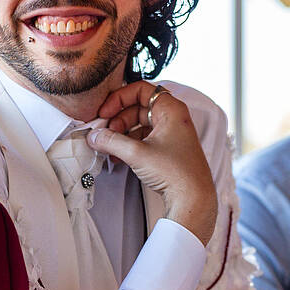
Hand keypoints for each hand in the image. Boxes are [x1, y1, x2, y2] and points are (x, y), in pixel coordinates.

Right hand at [90, 81, 217, 243]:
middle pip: (137, 108)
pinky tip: (118, 158)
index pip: (140, 90)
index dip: (119, 98)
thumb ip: (112, 141)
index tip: (105, 111)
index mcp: (171, 109)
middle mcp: (173, 118)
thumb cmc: (177, 173)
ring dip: (122, 135)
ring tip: (109, 148)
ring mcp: (171, 134)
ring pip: (139, 125)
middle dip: (118, 120)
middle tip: (104, 133)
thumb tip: (95, 136)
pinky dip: (130, 146)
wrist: (194, 200)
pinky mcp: (168, 150)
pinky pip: (144, 139)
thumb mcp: (137, 153)